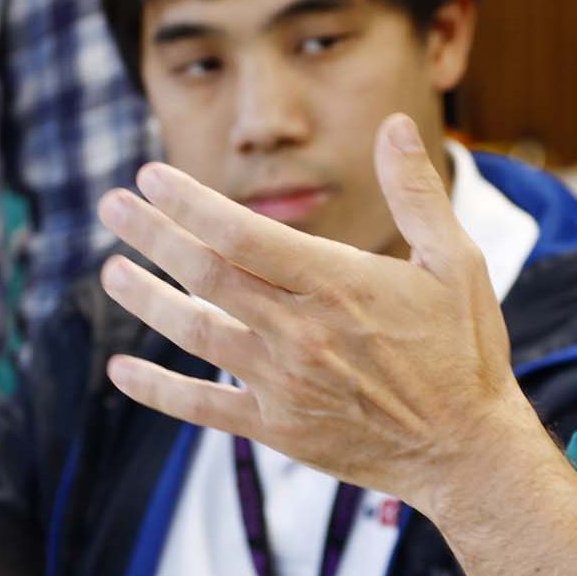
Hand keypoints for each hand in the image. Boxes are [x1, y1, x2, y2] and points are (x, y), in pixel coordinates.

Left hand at [94, 114, 534, 508]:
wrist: (468, 450)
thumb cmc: (465, 350)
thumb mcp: (457, 261)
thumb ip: (416, 192)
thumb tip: (396, 125)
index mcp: (339, 285)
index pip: (242, 233)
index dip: (189, 202)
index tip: (152, 176)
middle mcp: (301, 333)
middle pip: (206, 275)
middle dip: (153, 235)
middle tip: (112, 205)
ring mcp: (284, 384)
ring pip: (195, 333)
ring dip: (145, 300)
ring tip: (109, 271)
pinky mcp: (279, 429)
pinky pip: (204, 407)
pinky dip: (158, 390)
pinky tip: (121, 372)